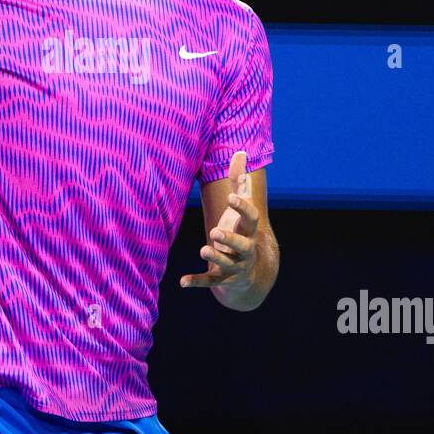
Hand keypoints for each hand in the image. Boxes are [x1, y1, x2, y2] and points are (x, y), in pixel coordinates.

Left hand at [182, 151, 258, 289]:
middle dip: (230, 238)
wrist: (250, 274)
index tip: (233, 197)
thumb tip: (242, 151)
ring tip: (203, 249)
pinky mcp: (222, 279)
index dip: (243, 208)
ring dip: (216, 258)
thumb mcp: (241, 209)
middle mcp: (245, 249)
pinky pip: (210, 282)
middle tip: (215, 231)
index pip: (251, 218)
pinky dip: (197, 282)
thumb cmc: (241, 232)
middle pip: (243, 244)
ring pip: (227, 264)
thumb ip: (241, 182)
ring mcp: (235, 266)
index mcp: (248, 230)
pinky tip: (182, 282)